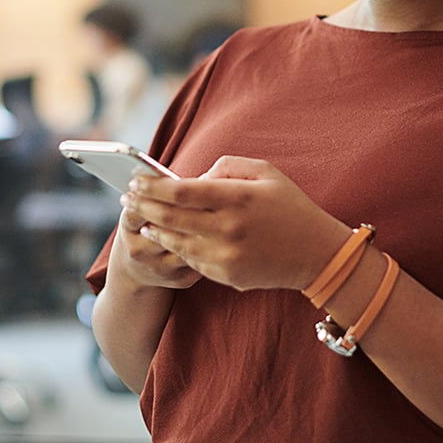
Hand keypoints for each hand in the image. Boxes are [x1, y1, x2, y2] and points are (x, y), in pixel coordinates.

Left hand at [123, 156, 350, 291]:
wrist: (316, 253)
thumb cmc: (291, 206)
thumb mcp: (267, 173)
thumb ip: (229, 167)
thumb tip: (196, 176)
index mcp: (238, 197)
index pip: (181, 191)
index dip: (153, 185)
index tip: (137, 179)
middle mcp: (228, 228)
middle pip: (170, 216)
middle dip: (143, 205)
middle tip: (127, 197)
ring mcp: (225, 255)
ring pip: (175, 241)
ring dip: (152, 227)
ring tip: (139, 218)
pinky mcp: (226, 275)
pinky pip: (191, 259)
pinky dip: (174, 246)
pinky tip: (165, 236)